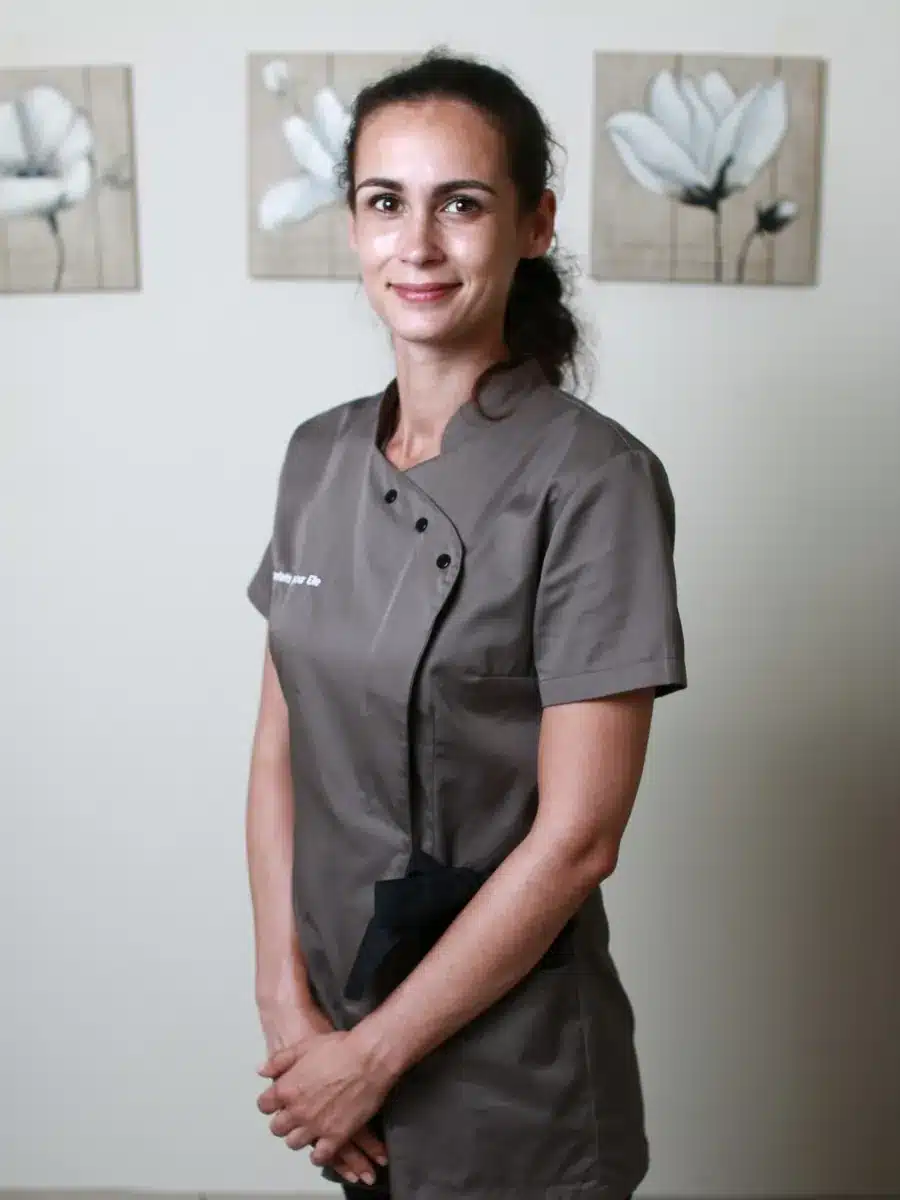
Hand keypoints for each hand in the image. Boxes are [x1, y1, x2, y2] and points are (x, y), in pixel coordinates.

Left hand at [256, 1001, 387, 1184]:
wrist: (369, 1058)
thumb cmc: (337, 1048)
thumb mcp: (304, 1046)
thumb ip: (279, 1060)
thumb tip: (261, 1071)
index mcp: (286, 1089)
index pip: (264, 1106)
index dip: (270, 1102)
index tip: (278, 1100)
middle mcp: (296, 1112)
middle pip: (277, 1128)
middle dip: (283, 1121)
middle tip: (295, 1114)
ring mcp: (315, 1126)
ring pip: (294, 1143)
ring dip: (298, 1136)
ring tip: (308, 1128)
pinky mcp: (336, 1137)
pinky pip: (319, 1156)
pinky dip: (318, 1154)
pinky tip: (322, 1145)